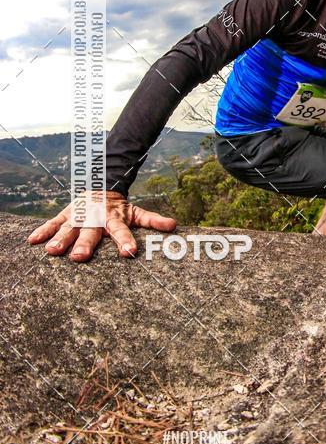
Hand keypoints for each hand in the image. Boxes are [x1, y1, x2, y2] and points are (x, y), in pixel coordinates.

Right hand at [27, 191, 176, 261]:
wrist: (101, 186)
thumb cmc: (120, 208)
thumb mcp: (136, 212)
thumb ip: (153, 220)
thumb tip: (174, 226)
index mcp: (115, 219)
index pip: (122, 232)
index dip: (126, 241)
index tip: (130, 252)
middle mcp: (96, 218)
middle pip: (91, 233)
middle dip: (86, 245)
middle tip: (80, 258)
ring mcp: (79, 216)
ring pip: (70, 228)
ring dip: (61, 239)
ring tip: (54, 251)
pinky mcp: (66, 214)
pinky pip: (53, 223)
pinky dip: (43, 231)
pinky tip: (32, 241)